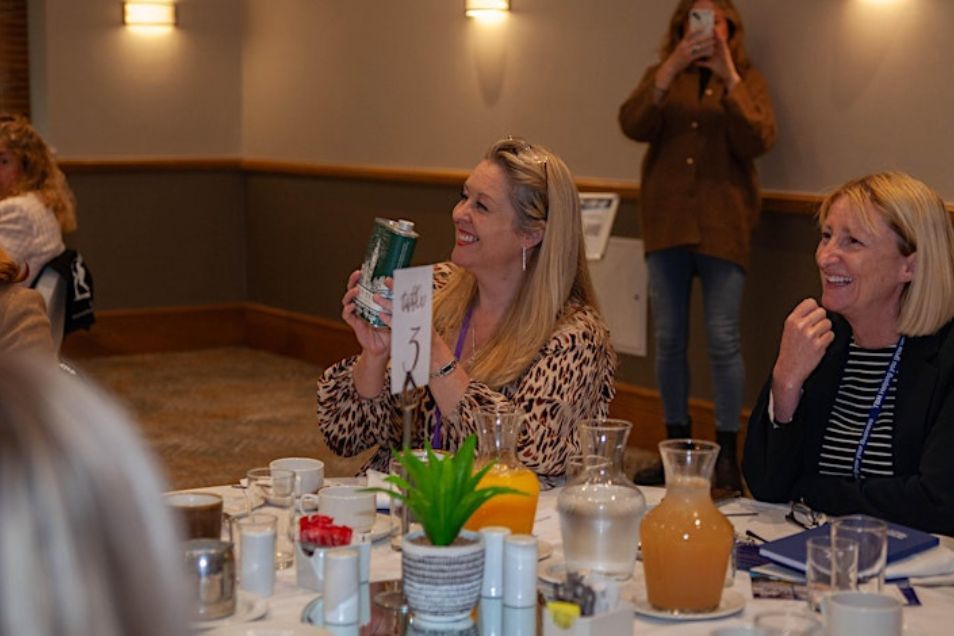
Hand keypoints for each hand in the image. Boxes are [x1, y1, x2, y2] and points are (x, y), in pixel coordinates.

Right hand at [341, 269, 391, 358]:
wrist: (385, 347)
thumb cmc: (391, 330)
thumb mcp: (396, 314)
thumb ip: (396, 303)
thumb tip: (401, 290)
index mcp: (373, 300)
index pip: (369, 285)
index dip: (370, 278)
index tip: (376, 272)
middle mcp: (364, 305)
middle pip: (355, 288)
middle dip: (354, 280)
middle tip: (358, 274)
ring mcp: (358, 313)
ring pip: (348, 300)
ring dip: (350, 294)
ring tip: (355, 290)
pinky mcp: (355, 323)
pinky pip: (348, 315)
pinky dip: (348, 310)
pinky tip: (352, 306)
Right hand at [656, 30, 713, 89]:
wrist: (670, 68)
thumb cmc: (675, 59)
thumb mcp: (679, 49)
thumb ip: (685, 44)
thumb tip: (690, 38)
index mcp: (682, 43)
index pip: (690, 33)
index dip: (697, 29)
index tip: (704, 26)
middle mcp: (684, 46)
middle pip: (696, 39)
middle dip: (705, 36)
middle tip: (712, 33)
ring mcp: (686, 52)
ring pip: (699, 46)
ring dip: (707, 43)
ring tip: (714, 41)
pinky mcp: (688, 59)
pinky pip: (699, 54)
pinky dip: (705, 52)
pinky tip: (710, 51)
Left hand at [696, 30, 739, 87]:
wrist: (727, 75)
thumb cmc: (719, 69)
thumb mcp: (708, 64)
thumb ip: (701, 62)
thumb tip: (693, 62)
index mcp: (715, 49)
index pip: (710, 40)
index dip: (706, 34)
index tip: (701, 28)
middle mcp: (719, 48)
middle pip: (715, 37)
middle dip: (711, 30)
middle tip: (707, 22)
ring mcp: (723, 49)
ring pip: (719, 38)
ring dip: (716, 32)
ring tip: (712, 25)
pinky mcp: (726, 52)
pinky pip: (723, 44)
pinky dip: (720, 38)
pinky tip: (717, 34)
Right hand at [771, 299, 833, 420]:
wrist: (789, 369)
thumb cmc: (790, 350)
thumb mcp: (789, 329)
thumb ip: (800, 317)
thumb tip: (816, 306)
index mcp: (792, 320)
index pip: (810, 302)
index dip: (814, 309)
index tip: (812, 316)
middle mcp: (800, 326)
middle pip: (822, 312)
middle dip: (821, 320)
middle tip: (815, 329)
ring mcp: (810, 335)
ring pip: (828, 323)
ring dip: (825, 330)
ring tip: (816, 338)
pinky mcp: (818, 345)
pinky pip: (831, 335)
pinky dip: (828, 340)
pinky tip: (819, 345)